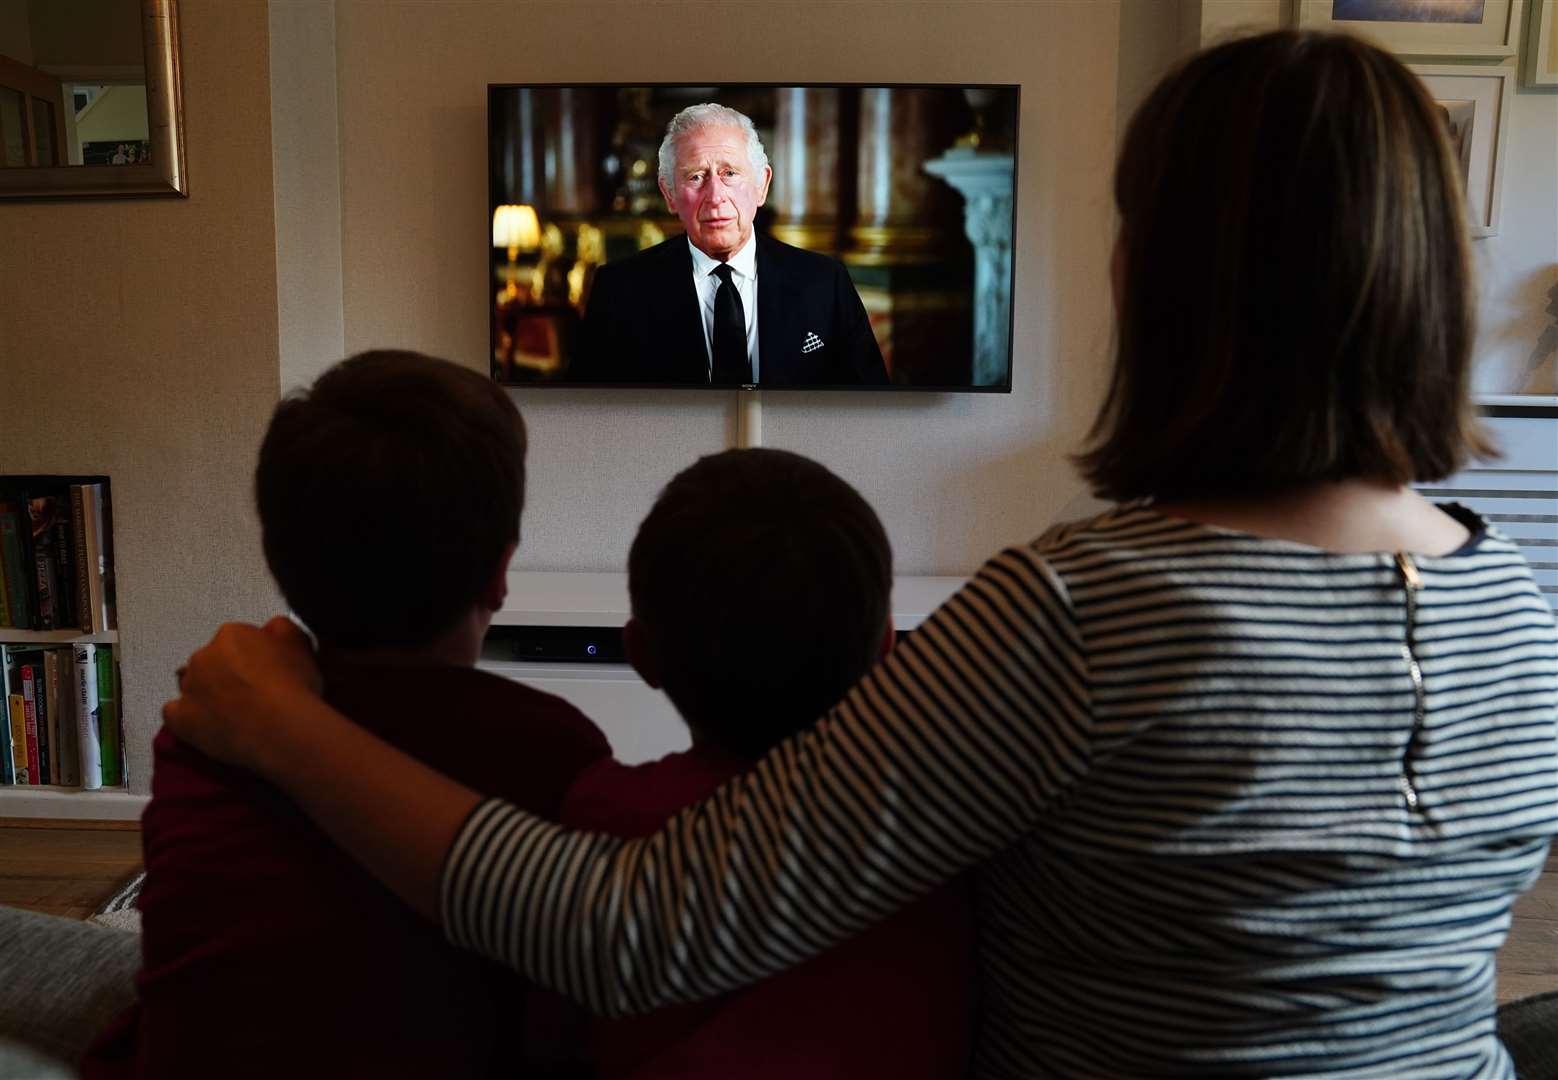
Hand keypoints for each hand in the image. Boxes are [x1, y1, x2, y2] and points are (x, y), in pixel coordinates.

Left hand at [162, 617, 321, 768]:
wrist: (281, 728)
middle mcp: (204, 656)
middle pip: (212, 662)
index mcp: (231, 635)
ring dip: (209, 696)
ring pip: (194, 687)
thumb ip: (281, 627)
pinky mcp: (180, 718)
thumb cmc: (293, 687)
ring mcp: (189, 687)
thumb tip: (272, 627)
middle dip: (227, 675)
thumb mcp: (300, 643)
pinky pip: (176, 715)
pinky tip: (210, 726)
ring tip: (236, 714)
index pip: (236, 641)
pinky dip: (189, 719)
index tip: (265, 672)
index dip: (252, 658)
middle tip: (252, 694)